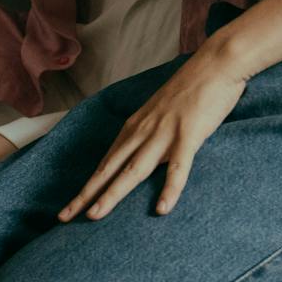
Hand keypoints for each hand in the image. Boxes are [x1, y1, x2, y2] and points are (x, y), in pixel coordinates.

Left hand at [58, 51, 248, 221]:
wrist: (216, 63)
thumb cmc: (191, 89)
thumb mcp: (160, 113)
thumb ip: (149, 135)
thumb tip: (141, 156)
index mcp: (135, 128)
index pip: (105, 163)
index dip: (87, 187)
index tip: (69, 207)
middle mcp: (143, 132)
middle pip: (110, 169)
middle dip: (86, 195)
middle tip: (64, 218)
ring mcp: (164, 134)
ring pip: (134, 170)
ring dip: (112, 194)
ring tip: (94, 215)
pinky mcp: (189, 134)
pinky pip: (179, 167)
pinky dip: (169, 189)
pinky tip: (162, 209)